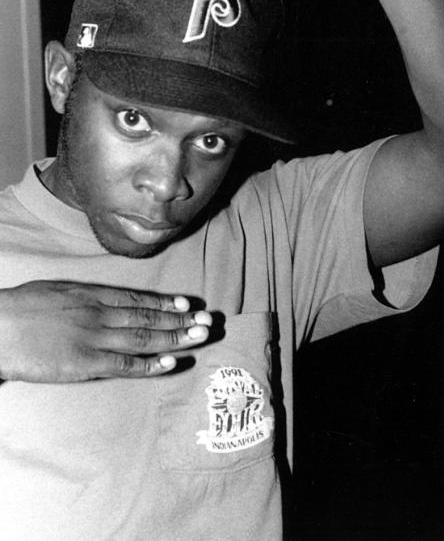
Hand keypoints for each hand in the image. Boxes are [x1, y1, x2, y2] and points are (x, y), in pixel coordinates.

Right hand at [0, 281, 211, 381]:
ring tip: (200, 337)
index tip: (187, 304)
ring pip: (144, 339)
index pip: (138, 299)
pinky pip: (124, 365)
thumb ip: (87, 296)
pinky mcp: (85, 363)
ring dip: (175, 338)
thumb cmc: (24, 307)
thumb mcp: (60, 290)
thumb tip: (110, 300)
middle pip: (148, 318)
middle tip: (207, 322)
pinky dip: (150, 364)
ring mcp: (95, 338)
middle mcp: (101, 313)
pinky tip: (171, 362)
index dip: (165, 303)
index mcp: (93, 294)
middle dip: (180, 320)